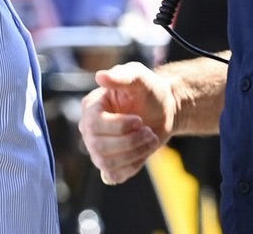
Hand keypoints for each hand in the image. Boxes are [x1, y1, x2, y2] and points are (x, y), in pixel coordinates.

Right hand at [77, 61, 175, 184]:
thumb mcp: (140, 78)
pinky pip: (112, 176)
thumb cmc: (150, 90)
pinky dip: (130, 168)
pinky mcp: (109, 164)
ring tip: (150, 139)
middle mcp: (88, 129)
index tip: (140, 120)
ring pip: (106, 164)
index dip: (119, 126)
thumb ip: (122, 76)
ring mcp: (96, 149)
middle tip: (149, 131)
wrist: (163, 109)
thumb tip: (99, 76)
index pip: (94, 125)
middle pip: (100, 147)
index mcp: (91, 107)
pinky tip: (143, 153)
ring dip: (134, 154)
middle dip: (130, 141)